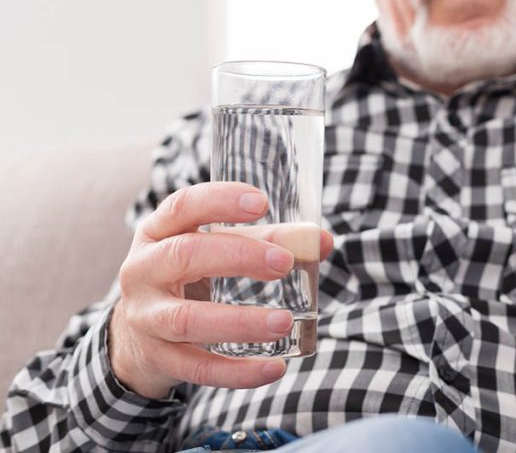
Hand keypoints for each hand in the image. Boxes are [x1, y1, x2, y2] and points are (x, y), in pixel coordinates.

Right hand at [109, 182, 333, 398]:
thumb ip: (269, 241)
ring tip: (285, 322)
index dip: (219, 201)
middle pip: (184, 256)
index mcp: (158, 232)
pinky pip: (197, 368)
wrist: (136, 334)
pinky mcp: (157, 358)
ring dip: (240, 321)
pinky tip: (275, 369)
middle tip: (284, 263)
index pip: (182, 206)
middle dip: (238, 257)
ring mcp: (146, 317)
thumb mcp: (218, 250)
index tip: (261, 202)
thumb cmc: (189, 277)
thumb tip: (321, 240)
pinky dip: (237, 372)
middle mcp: (143, 270)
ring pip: (187, 319)